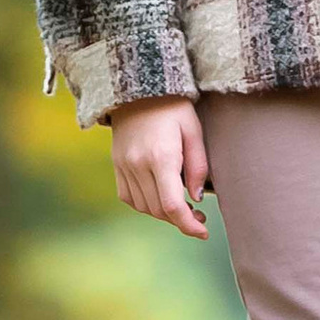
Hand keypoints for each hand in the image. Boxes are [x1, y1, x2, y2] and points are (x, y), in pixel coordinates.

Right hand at [111, 94, 210, 238]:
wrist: (139, 88)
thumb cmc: (173, 107)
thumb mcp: (194, 131)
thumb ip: (197, 166)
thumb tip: (195, 200)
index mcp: (161, 156)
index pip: (172, 206)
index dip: (188, 225)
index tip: (203, 231)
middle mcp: (138, 164)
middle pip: (158, 210)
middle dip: (180, 220)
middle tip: (198, 217)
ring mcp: (123, 165)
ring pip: (143, 207)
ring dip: (163, 214)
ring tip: (180, 206)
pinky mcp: (116, 164)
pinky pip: (128, 197)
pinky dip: (144, 204)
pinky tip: (158, 197)